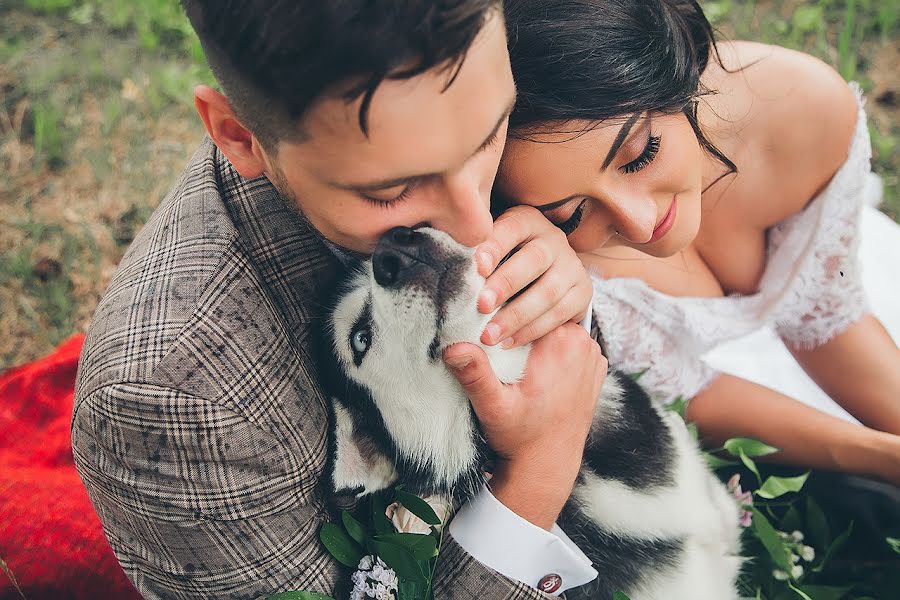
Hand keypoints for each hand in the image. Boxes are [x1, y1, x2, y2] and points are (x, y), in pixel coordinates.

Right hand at [444, 323, 606, 527]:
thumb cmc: (520, 436)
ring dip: (538, 329)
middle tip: (496, 329)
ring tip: (514, 343)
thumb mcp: (493, 405)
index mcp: (560, 341)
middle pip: (545, 310)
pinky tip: (535, 361)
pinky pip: (572, 342)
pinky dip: (556, 345)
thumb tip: (452, 348)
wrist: (548, 465)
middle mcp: (583, 342)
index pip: (529, 301)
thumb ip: (475, 374)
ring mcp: (593, 355)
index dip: (505, 306)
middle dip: (522, 316)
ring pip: (558, 323)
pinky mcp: (595, 367)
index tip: (485, 312)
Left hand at [476, 205, 591, 347]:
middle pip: (533, 260)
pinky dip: (533, 330)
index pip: (511, 228)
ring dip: (517, 316)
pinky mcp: (582, 291)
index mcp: (526, 221)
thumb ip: (474, 257)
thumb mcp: (490, 250)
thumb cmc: (504, 261)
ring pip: (549, 290)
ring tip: (490, 335)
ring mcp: (571, 265)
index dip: (494, 246)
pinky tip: (509, 341)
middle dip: (505, 284)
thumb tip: (445, 270)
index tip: (476, 267)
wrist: (545, 277)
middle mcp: (553, 239)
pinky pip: (560, 313)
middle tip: (481, 306)